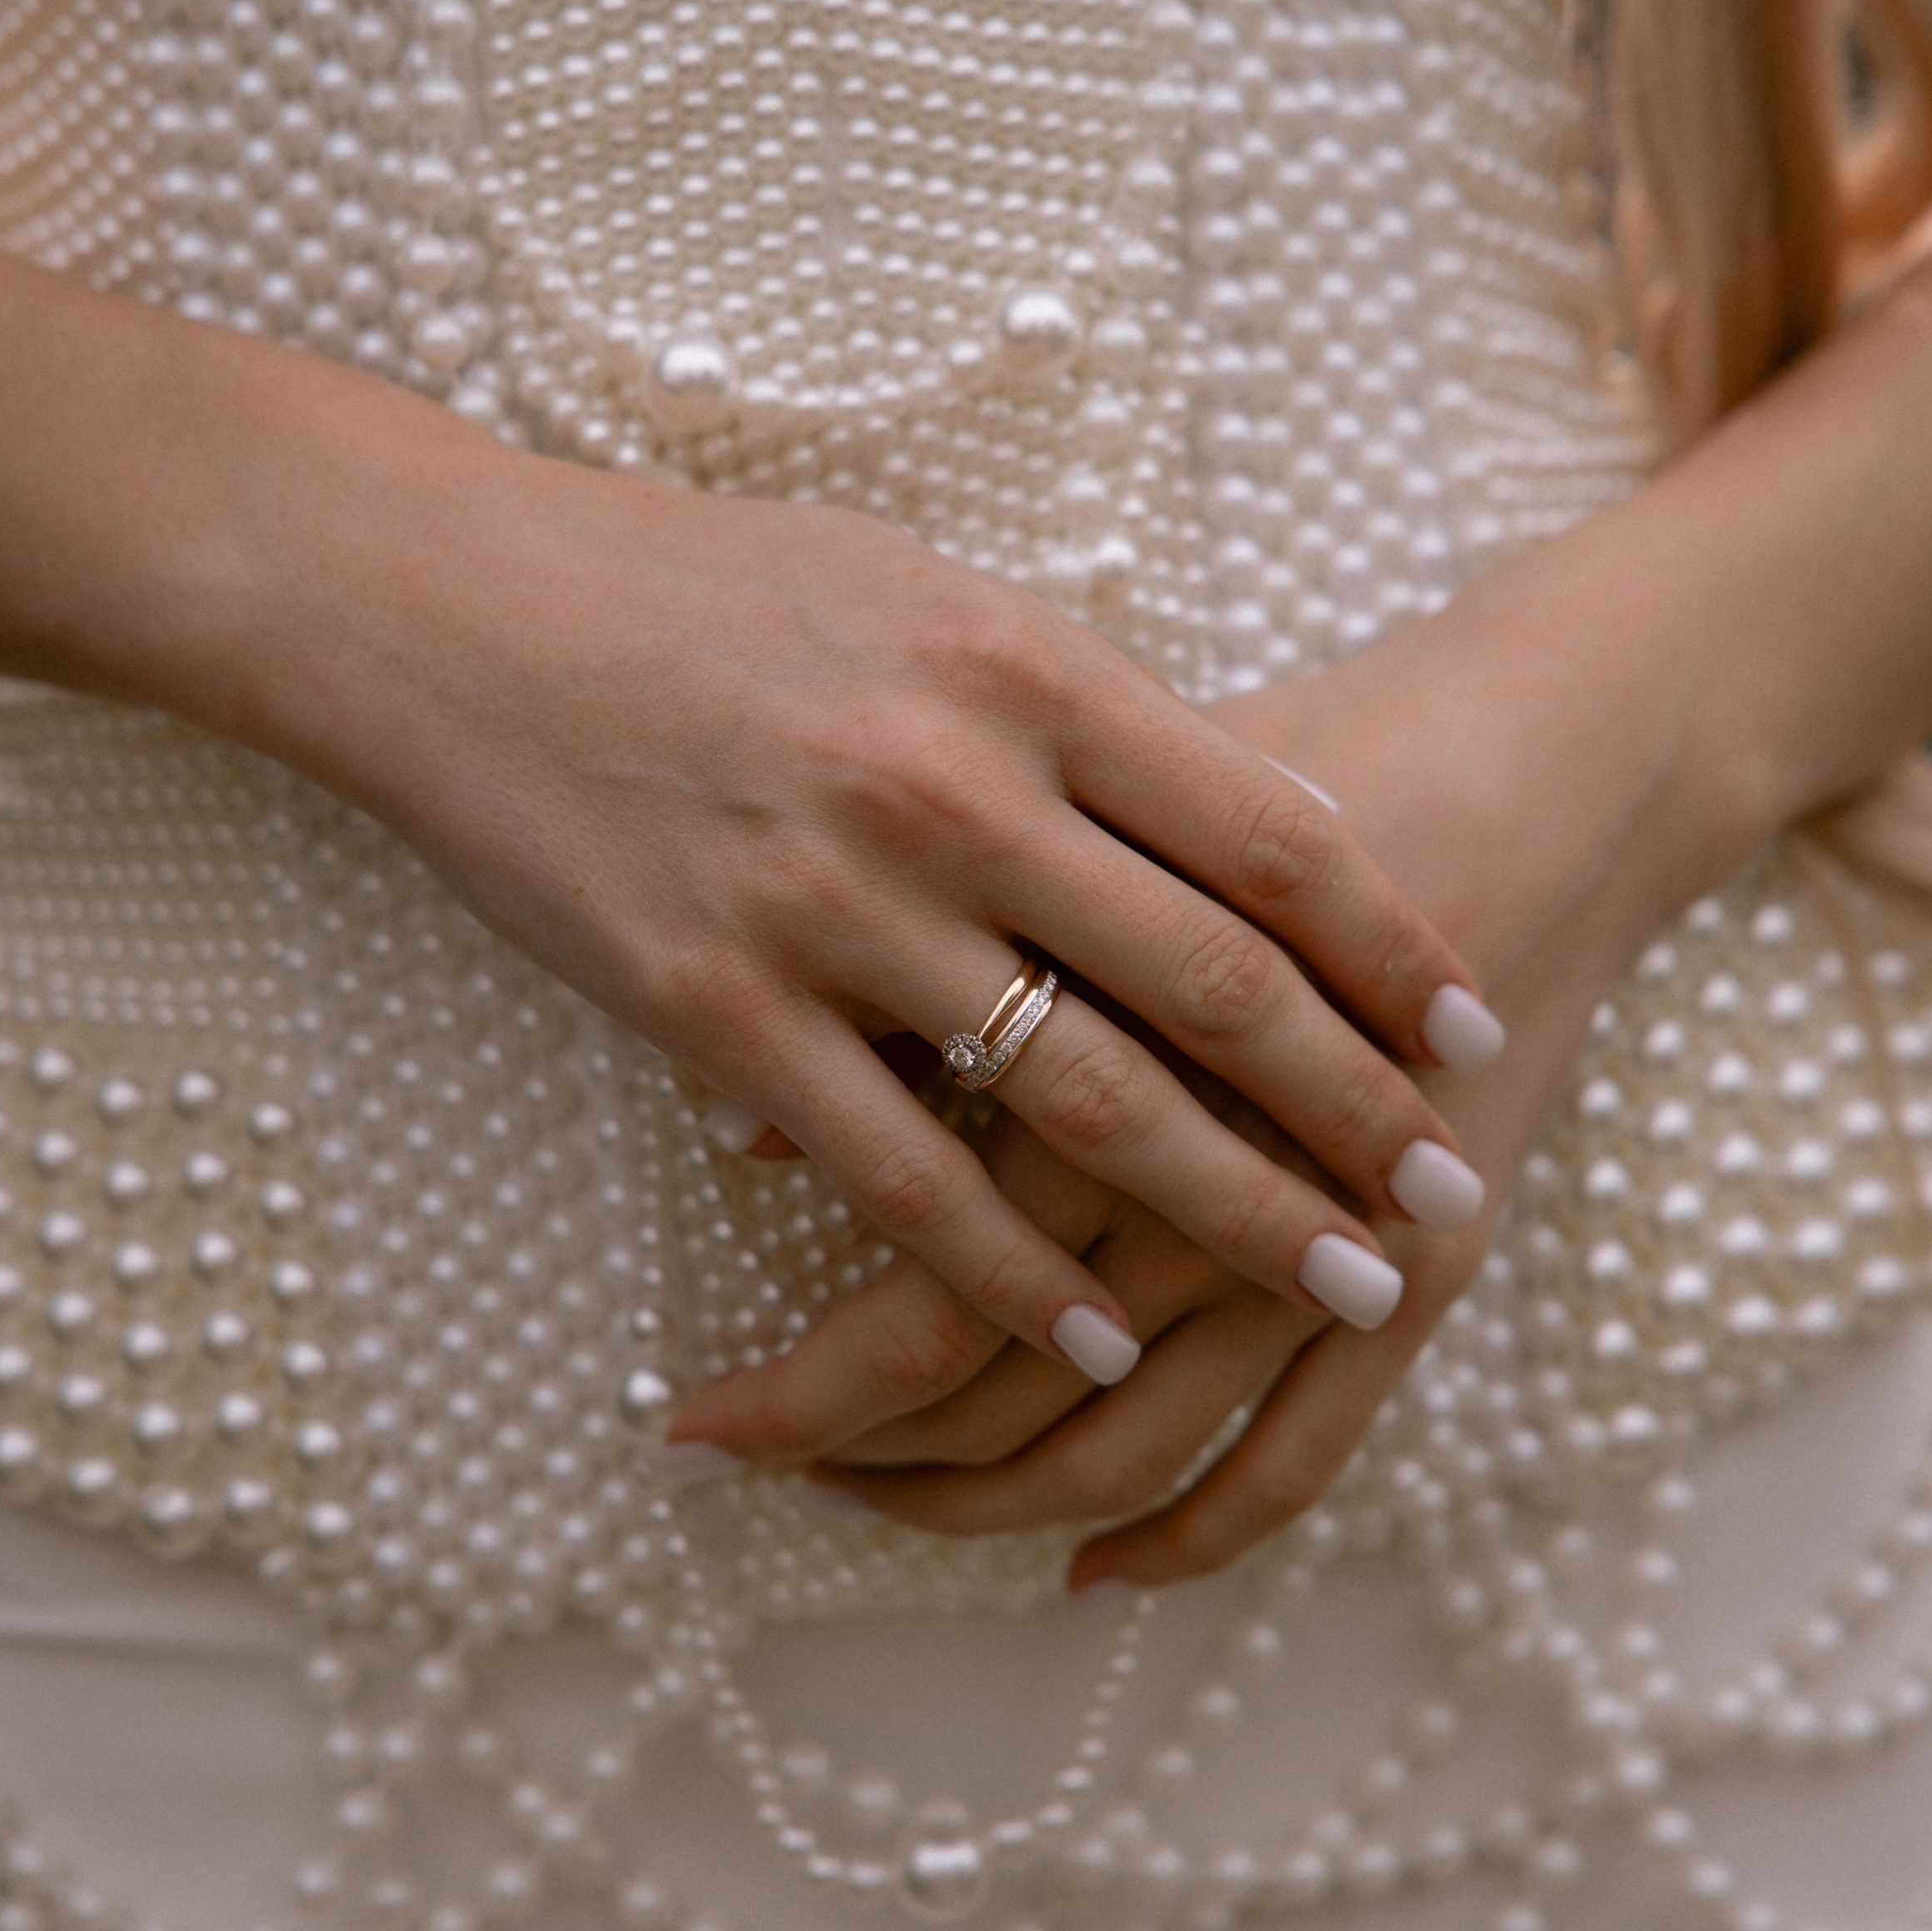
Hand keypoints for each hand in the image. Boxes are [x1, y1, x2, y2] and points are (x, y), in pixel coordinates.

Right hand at [680, 531, 1712, 1558]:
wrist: (456, 610)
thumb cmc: (703, 591)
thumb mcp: (921, 597)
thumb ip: (1070, 707)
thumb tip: (1229, 808)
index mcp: (1021, 669)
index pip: (1267, 830)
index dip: (1390, 947)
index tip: (1476, 1026)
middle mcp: (951, 788)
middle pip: (1212, 982)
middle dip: (1356, 1110)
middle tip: (1451, 1201)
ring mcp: (834, 906)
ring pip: (1086, 1100)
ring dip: (1234, 1213)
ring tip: (1343, 1287)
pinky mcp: (718, 1008)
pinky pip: (906, 1179)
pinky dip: (1022, 1276)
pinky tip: (1105, 1339)